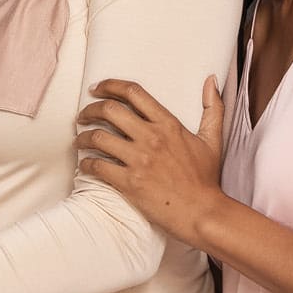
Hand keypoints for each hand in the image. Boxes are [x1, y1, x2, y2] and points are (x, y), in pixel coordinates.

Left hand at [78, 76, 230, 238]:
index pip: (133, 93)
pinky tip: (85, 165)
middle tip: (83, 115)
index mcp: (168, 124)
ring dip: (83, 137)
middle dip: (90, 109)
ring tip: (79, 140)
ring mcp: (139, 160)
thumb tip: (211, 80)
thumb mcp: (212, 139)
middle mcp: (152, 137)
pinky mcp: (129, 182)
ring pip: (98, 137)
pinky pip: (97, 166)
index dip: (110, 85)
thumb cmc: (205, 178)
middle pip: (110, 110)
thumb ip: (211, 107)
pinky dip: (86, 164)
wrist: (201, 211)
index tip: (97, 88)